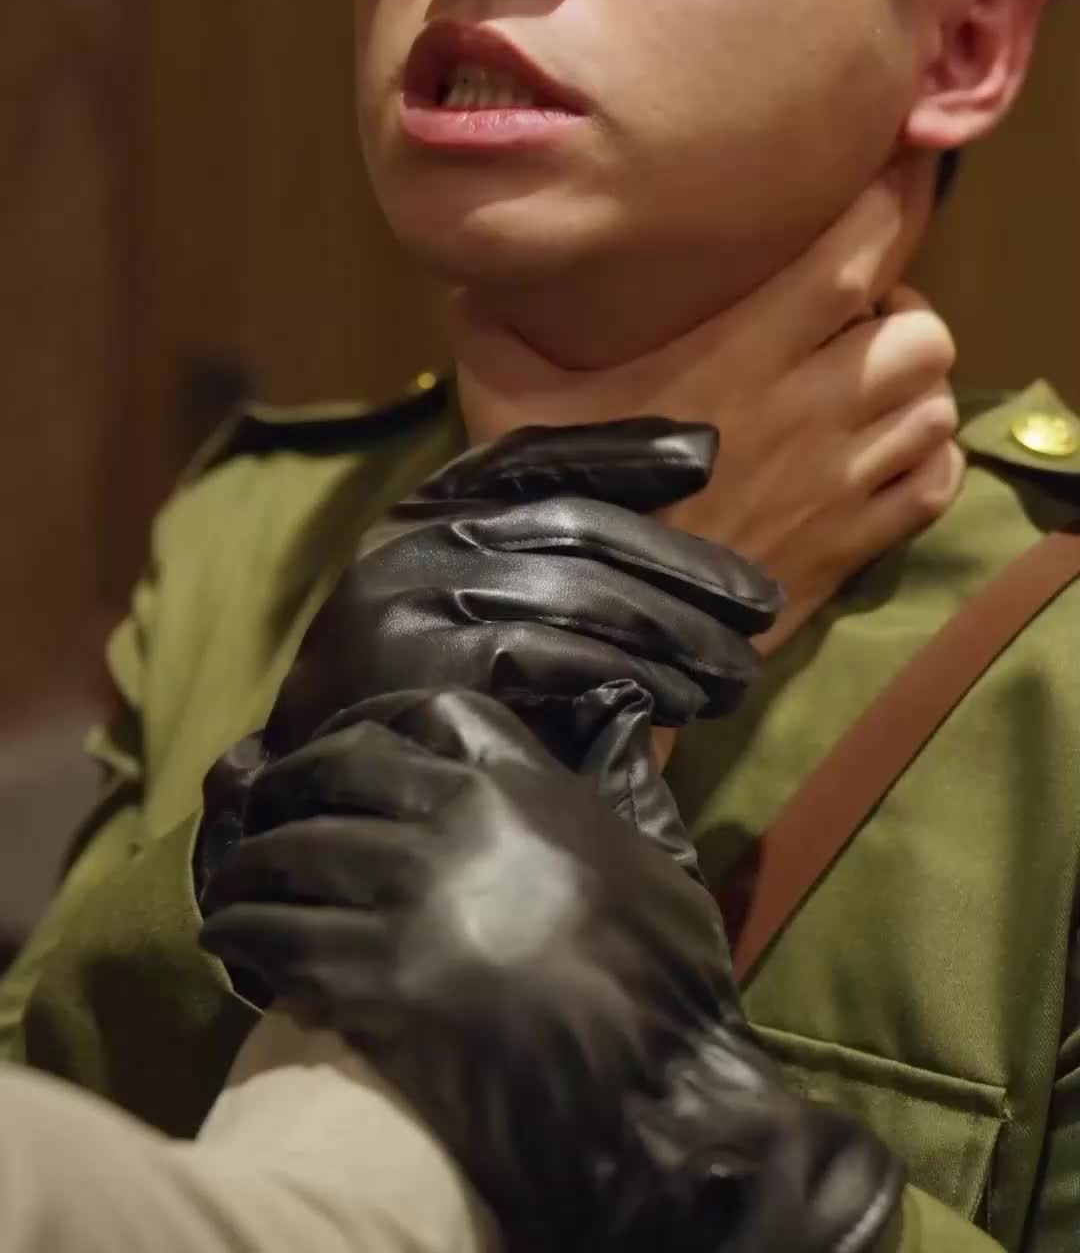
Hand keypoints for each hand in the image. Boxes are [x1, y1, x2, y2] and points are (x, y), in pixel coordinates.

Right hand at [198, 420, 778, 890]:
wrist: (325, 806)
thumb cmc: (426, 701)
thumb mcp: (482, 603)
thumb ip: (559, 550)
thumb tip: (699, 454)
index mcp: (421, 510)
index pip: (530, 454)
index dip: (620, 446)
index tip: (706, 457)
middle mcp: (408, 538)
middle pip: (577, 527)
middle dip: (683, 567)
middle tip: (764, 608)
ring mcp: (410, 598)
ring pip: (580, 594)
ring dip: (676, 634)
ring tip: (737, 674)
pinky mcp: (426, 668)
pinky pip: (557, 658)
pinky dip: (631, 678)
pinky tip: (679, 705)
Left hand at [201, 689, 901, 1252]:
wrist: (655, 1099)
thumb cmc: (670, 985)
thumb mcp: (658, 855)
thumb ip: (622, 782)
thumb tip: (623, 711)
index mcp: (528, 785)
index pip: (431, 713)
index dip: (370, 721)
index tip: (337, 745)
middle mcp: (463, 821)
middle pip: (339, 771)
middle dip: (286, 787)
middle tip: (260, 812)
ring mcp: (418, 897)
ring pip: (296, 851)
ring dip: (247, 866)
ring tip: (227, 885)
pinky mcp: (382, 980)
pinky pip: (282, 938)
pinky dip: (243, 934)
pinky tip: (229, 941)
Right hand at [457, 163, 962, 650]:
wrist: (593, 629)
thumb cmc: (555, 496)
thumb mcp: (508, 396)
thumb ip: (496, 322)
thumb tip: (470, 268)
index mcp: (738, 353)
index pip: (852, 258)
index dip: (883, 212)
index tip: (874, 191)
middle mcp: (810, 407)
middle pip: (920, 332)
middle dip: (898, 316)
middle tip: (850, 322)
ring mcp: (843, 480)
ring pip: (936, 402)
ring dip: (911, 387)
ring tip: (866, 387)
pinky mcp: (856, 542)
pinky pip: (937, 482)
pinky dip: (926, 460)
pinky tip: (883, 457)